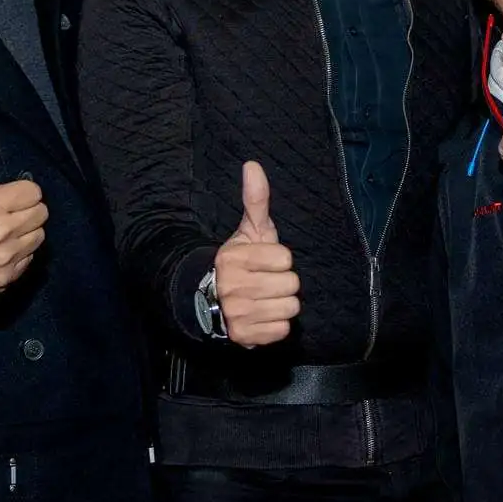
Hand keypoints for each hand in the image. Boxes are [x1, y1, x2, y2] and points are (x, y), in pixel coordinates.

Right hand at [0, 128, 48, 292]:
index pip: (34, 192)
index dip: (23, 190)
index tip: (9, 194)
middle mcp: (1, 233)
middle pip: (41, 214)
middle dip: (28, 209)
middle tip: (9, 211)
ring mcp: (4, 258)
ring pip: (39, 237)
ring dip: (27, 231)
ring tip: (6, 229)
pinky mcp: (4, 278)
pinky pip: (29, 260)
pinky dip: (20, 253)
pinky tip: (1, 248)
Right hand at [213, 161, 300, 347]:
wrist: (211, 300)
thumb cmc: (240, 262)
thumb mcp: (248, 230)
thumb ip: (256, 199)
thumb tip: (253, 164)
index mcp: (234, 258)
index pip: (285, 259)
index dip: (280, 260)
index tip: (267, 262)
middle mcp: (232, 287)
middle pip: (291, 285)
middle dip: (284, 283)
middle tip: (268, 281)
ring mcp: (237, 314)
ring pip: (289, 308)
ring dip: (282, 304)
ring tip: (266, 299)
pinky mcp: (243, 337)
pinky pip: (282, 330)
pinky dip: (276, 325)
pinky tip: (263, 316)